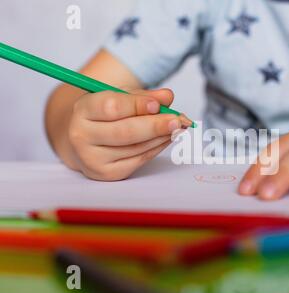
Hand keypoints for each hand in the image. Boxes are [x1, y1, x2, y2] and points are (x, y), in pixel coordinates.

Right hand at [68, 89, 189, 180]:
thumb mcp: (120, 97)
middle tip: (178, 120)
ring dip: (161, 137)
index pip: (111, 108)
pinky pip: (139, 160)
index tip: (158, 105)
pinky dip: (156, 148)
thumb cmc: (105, 115)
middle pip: (125, 132)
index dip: (137, 106)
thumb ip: (143, 96)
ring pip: (136, 148)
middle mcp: (82, 136)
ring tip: (178, 127)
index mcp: (83, 110)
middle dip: (155, 126)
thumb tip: (167, 97)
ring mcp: (93, 158)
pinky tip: (167, 138)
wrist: (85, 140)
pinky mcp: (107, 173)